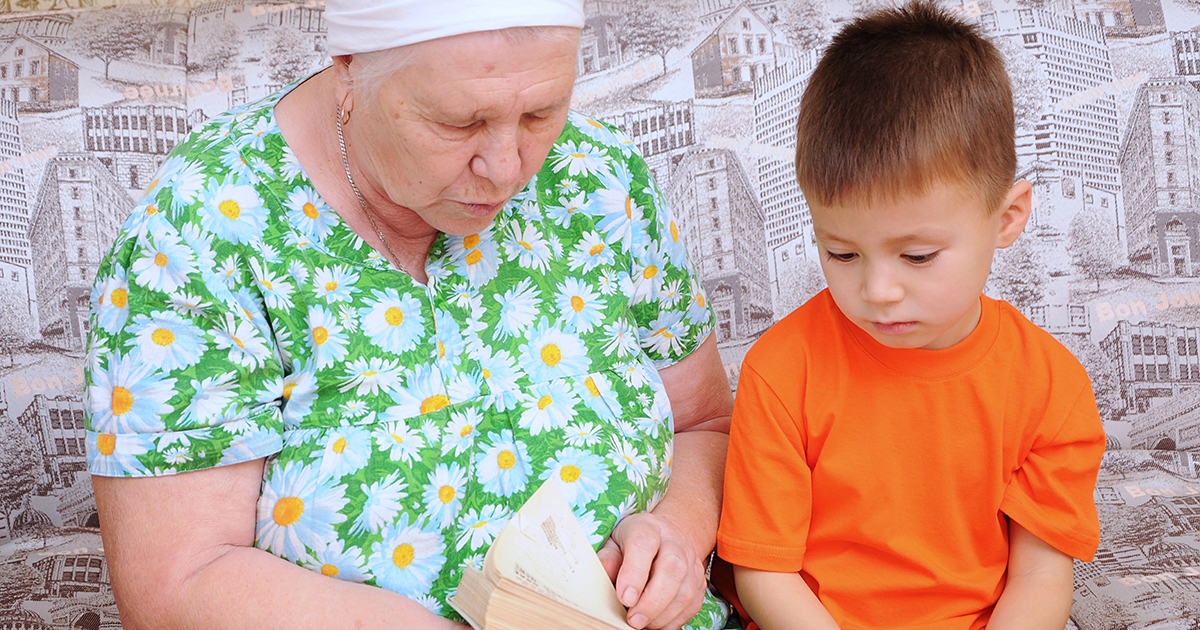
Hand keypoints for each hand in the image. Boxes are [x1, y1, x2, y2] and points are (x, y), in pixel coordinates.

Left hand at [597, 512, 707, 629]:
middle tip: (633, 619)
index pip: (644, 545)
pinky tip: (655, 623)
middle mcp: (674, 543)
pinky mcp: (699, 583)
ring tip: (642, 623)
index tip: (624, 598)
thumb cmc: (634, 543)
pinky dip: (673, 621)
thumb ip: (608, 558)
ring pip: (685, 592)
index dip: (634, 573)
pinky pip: (691, 606)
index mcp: (648, 528)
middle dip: (652, 601)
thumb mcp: (614, 543)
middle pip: (672, 569)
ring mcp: (691, 563)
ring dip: (662, 615)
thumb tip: (603, 573)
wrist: (667, 537)